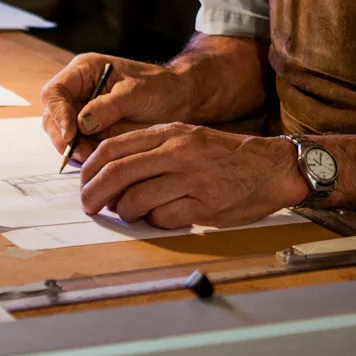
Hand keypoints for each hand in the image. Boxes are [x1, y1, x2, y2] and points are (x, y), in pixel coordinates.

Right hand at [41, 53, 190, 161]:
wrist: (179, 101)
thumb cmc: (159, 87)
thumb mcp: (136, 92)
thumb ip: (108, 106)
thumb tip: (83, 123)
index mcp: (84, 72)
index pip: (55, 92)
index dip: (58, 113)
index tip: (71, 133)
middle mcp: (78, 93)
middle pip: (53, 117)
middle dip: (63, 138)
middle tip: (82, 153)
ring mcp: (83, 114)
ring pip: (62, 136)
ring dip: (73, 150)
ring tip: (93, 159)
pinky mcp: (92, 133)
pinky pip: (79, 147)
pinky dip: (85, 157)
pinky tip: (98, 162)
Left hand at [78, 124, 302, 228]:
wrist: (271, 167)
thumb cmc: (225, 155)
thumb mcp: (188, 137)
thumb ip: (153, 150)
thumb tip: (112, 173)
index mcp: (170, 133)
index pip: (114, 148)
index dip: (90, 169)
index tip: (84, 183)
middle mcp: (178, 152)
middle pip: (118, 174)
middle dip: (94, 194)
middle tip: (88, 206)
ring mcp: (191, 179)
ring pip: (136, 199)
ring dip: (124, 212)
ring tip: (128, 214)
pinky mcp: (204, 205)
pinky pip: (162, 218)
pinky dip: (153, 222)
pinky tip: (160, 217)